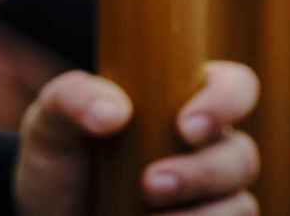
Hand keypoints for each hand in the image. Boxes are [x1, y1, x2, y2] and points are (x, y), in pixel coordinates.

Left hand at [14, 63, 260, 215]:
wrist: (49, 215)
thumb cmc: (57, 160)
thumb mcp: (50, 124)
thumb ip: (72, 99)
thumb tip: (117, 111)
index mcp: (182, 102)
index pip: (235, 86)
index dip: (225, 102)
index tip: (184, 127)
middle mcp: (206, 148)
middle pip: (241, 154)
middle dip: (202, 172)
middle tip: (150, 184)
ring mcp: (209, 196)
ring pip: (240, 203)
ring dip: (203, 215)